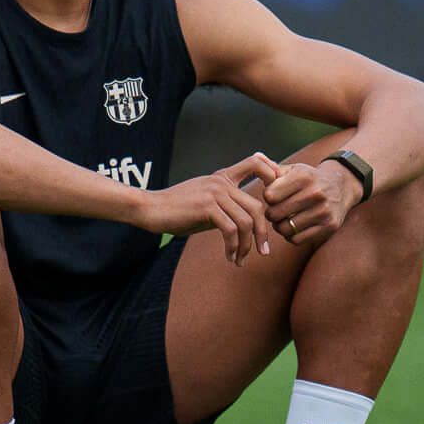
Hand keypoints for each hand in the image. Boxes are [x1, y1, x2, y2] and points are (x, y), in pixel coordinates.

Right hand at [137, 155, 275, 263]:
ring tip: (241, 260)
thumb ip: (226, 206)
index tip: (274, 203)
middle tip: (263, 252)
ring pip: (246, 221)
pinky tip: (229, 257)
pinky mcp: (206, 207)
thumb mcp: (206, 203)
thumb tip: (248, 224)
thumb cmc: (177, 210)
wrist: (150, 209)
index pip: (256, 163)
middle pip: (257, 206)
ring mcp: (214, 192)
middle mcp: (221, 181)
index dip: (273, 174)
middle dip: (263, 233)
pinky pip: (230, 230)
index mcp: (223, 177)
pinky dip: (233, 247)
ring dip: (246, 246)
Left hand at [261, 157, 361, 248]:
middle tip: (276, 211)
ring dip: (280, 226)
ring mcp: (323, 211)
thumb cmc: (309, 179)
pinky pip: (297, 239)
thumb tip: (255, 156)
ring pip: (285, 229)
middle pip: (274, 214)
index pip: (269, 195)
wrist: (342, 187)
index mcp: (303, 177)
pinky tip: (294, 227)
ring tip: (284, 219)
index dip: (268, 197)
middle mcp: (315, 193)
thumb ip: (272, 167)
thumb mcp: (294, 169)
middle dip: (271, 214)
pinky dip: (291, 236)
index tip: (274, 196)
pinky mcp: (329, 226)